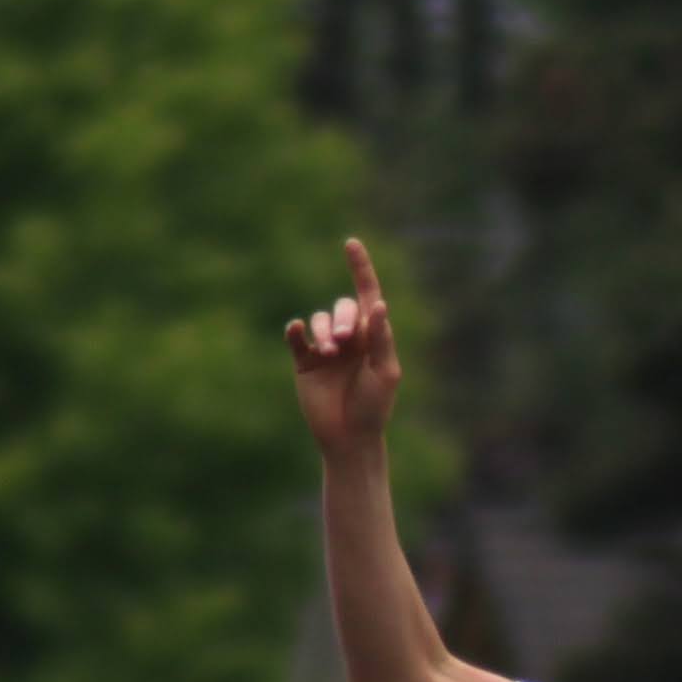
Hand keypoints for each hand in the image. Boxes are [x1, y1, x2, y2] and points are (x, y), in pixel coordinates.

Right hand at [284, 237, 400, 457]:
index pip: (368, 294)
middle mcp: (350, 337)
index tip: (351, 244)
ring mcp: (326, 348)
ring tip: (329, 351)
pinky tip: (297, 331)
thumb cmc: (374, 407)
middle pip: (343, 307)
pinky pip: (297, 338)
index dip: (360, 268)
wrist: (349, 438)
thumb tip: (378, 304)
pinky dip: (296, 331)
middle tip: (346, 341)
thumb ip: (381, 339)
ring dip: (324, 330)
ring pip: (320, 319)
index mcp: (373, 336)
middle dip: (344, 318)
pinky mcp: (304, 362)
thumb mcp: (385, 372)